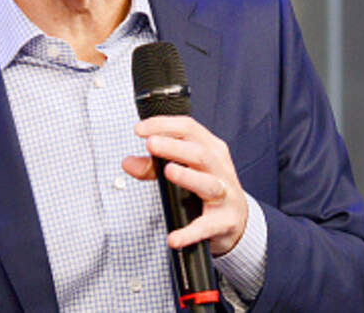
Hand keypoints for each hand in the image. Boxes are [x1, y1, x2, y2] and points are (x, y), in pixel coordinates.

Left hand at [122, 115, 247, 255]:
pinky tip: (173, 238)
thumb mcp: (185, 170)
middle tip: (150, 144)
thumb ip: (153, 167)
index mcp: (211, 148)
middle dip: (174, 147)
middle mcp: (220, 168)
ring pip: (208, 183)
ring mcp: (225, 194)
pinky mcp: (224, 221)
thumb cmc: (207, 186)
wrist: (236, 219)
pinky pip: (206, 226)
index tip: (140, 129)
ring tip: (168, 171)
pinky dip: (189, 233)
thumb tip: (127, 163)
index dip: (164, 125)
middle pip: (199, 153)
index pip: (189, 128)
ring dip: (188, 177)